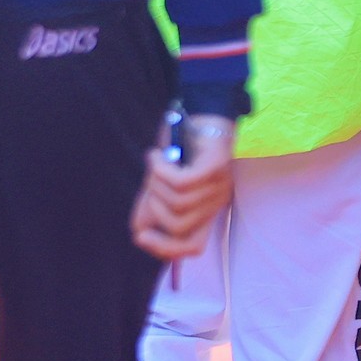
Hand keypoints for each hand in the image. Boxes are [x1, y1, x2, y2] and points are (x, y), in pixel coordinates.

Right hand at [132, 113, 235, 260]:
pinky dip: (161, 170)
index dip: (166, 249)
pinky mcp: (216, 168)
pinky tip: (155, 157)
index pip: (194, 247)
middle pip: (178, 226)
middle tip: (149, 183)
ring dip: (156, 184)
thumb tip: (140, 231)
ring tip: (155, 164)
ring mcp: (220, 185)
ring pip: (177, 203)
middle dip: (153, 206)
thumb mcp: (161, 183)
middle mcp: (217, 202)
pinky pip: (181, 183)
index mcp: (207, 210)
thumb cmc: (180, 148)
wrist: (200, 111)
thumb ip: (153, 205)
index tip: (140, 237)